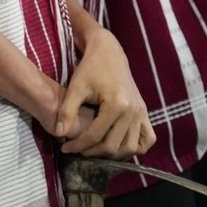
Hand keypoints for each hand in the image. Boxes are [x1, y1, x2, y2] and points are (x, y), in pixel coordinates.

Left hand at [56, 26, 154, 158]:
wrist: (109, 52)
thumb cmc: (90, 68)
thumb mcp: (76, 87)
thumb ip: (67, 111)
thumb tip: (58, 133)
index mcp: (117, 104)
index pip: (96, 136)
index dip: (78, 145)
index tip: (65, 148)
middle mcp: (133, 111)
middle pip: (113, 146)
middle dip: (93, 152)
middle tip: (78, 150)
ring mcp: (142, 113)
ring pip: (130, 148)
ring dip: (113, 154)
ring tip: (95, 150)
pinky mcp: (145, 113)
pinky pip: (147, 139)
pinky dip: (135, 147)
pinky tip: (119, 145)